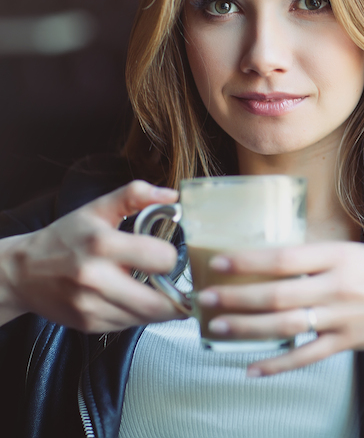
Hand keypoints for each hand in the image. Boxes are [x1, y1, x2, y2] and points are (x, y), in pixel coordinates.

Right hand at [0, 181, 184, 331]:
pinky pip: (130, 325)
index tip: (169, 255)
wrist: (22, 272)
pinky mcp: (90, 324)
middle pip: (159, 301)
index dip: (172, 258)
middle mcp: (96, 279)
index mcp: (102, 245)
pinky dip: (140, 315)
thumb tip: (171, 196)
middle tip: (182, 287)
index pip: (161, 259)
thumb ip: (136, 195)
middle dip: (177, 296)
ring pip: (147, 318)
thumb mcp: (98, 208)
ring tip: (158, 291)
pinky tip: (133, 299)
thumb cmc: (64, 238)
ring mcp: (91, 306)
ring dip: (161, 308)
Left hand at [195, 242, 363, 375]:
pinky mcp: (348, 342)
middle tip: (206, 297)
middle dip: (236, 296)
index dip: (248, 260)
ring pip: (285, 326)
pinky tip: (253, 367)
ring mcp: (342, 318)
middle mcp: (337, 287)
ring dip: (247, 328)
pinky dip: (278, 364)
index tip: (220, 261)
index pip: (284, 257)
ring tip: (217, 327)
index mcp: (340, 257)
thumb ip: (324, 255)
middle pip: (277, 294)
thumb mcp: (361, 250)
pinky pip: (307, 356)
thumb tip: (284, 258)